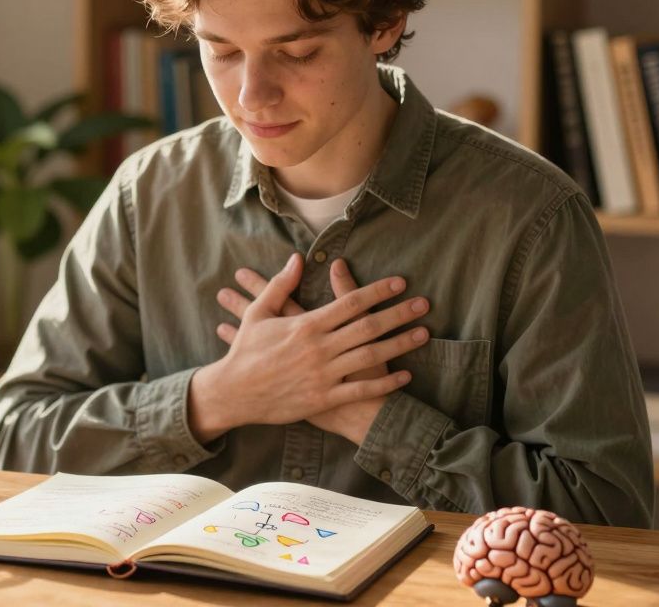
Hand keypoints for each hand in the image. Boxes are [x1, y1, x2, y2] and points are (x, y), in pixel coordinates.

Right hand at [187, 253, 429, 443]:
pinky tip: (405, 374)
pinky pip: (361, 391)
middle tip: (424, 303)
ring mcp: (323, 375)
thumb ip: (279, 285)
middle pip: (368, 326)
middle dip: (399, 313)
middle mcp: (319, 348)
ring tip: (423, 333)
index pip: (350, 302)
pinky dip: (385, 383)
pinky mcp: (324, 399)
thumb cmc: (245, 351)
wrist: (234, 394)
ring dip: (400, 344)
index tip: (400, 282)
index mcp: (306, 325)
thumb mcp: (258, 314)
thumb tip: (297, 258)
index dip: (378, 291)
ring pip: (371, 356)